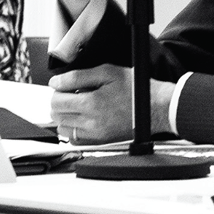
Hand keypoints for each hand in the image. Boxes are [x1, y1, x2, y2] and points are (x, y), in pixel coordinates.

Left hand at [49, 65, 175, 143]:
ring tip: (77, 106)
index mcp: (91, 103)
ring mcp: (95, 134)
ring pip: (63, 129)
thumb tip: (56, 82)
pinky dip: (73, 130)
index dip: (57, 90)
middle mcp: (91, 122)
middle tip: (70, 94)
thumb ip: (78, 76)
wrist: (156, 107)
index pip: (57, 100)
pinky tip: (82, 119)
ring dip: (65, 116)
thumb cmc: (136, 89)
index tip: (63, 85)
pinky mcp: (101, 141)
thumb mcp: (108, 72)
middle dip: (59, 102)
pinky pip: (75, 140)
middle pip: (57, 115)